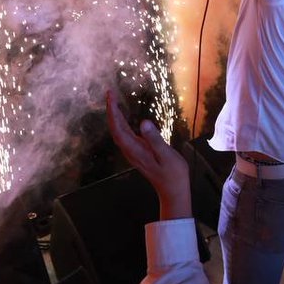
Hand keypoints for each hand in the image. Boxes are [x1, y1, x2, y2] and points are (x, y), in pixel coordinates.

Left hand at [105, 91, 190, 219]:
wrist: (173, 190)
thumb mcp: (167, 155)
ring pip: (118, 132)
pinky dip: (121, 123)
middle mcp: (130, 151)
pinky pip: (124, 135)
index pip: (118, 129)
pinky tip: (123, 117)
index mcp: (136, 150)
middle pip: (115, 129)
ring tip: (114, 101)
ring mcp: (133, 152)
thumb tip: (143, 122)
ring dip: (115, 116)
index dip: (113, 112)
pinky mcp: (137, 152)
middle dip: (111, 110)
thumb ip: (155, 139)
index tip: (111, 97)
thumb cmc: (173, 173)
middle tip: (110, 93)